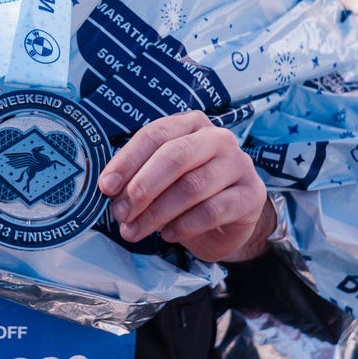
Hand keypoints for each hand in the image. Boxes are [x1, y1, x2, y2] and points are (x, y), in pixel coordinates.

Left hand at [98, 111, 274, 261]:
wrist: (230, 218)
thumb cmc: (187, 191)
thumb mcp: (161, 178)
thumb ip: (137, 176)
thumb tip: (108, 188)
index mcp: (190, 124)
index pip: (155, 134)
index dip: (127, 161)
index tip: (106, 187)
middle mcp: (217, 138)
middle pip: (175, 157)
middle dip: (142, 188)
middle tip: (120, 214)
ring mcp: (238, 164)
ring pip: (192, 186)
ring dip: (157, 212)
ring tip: (135, 230)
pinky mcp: (251, 195)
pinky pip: (213, 210)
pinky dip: (184, 225)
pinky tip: (167, 234)